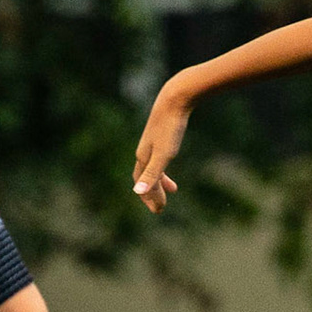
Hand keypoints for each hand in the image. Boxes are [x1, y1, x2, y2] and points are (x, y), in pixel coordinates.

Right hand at [132, 80, 190, 212]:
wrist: (174, 100)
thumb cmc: (170, 128)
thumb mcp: (163, 154)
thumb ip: (152, 174)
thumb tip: (137, 192)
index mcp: (143, 157)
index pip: (141, 184)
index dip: (148, 198)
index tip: (158, 211)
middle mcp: (144, 151)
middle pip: (144, 178)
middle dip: (151, 193)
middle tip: (160, 208)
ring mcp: (151, 143)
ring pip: (152, 167)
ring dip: (159, 181)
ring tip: (171, 190)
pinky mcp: (160, 136)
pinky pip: (159, 155)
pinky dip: (164, 164)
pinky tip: (171, 161)